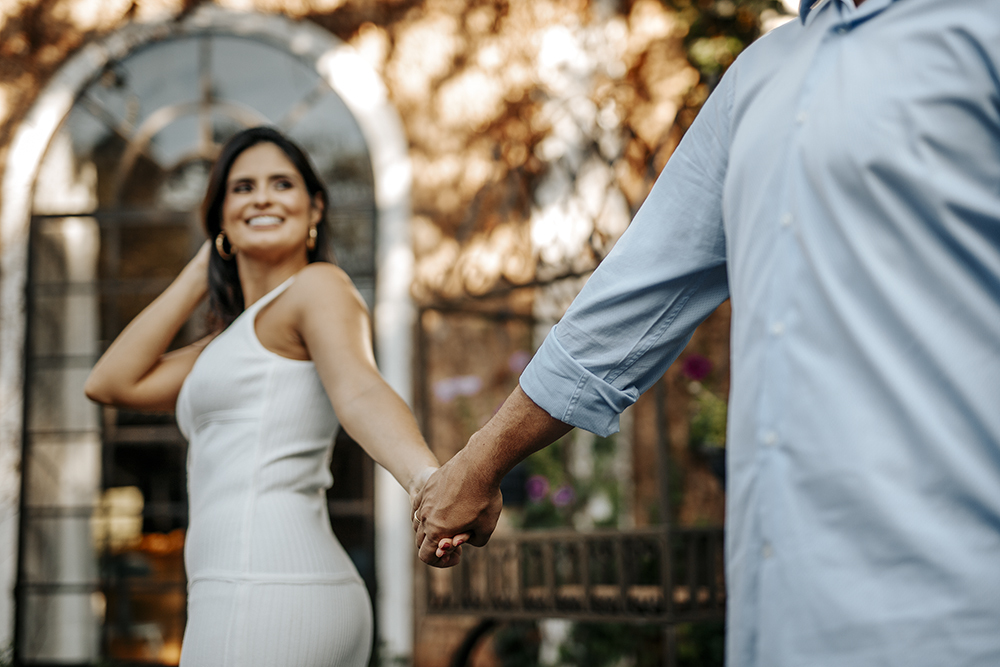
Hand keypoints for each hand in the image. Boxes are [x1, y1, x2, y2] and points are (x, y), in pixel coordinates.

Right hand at [412, 446, 502, 566]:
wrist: (480, 465)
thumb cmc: (485, 498)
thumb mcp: (486, 528)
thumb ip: (473, 542)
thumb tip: (464, 540)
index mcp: (437, 531)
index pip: (425, 556)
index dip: (439, 561)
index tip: (456, 555)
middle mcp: (426, 516)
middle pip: (421, 540)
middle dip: (435, 545)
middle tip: (455, 540)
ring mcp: (425, 500)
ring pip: (420, 521)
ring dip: (432, 527)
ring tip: (451, 522)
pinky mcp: (428, 486)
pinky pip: (422, 504)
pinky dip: (430, 511)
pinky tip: (446, 506)